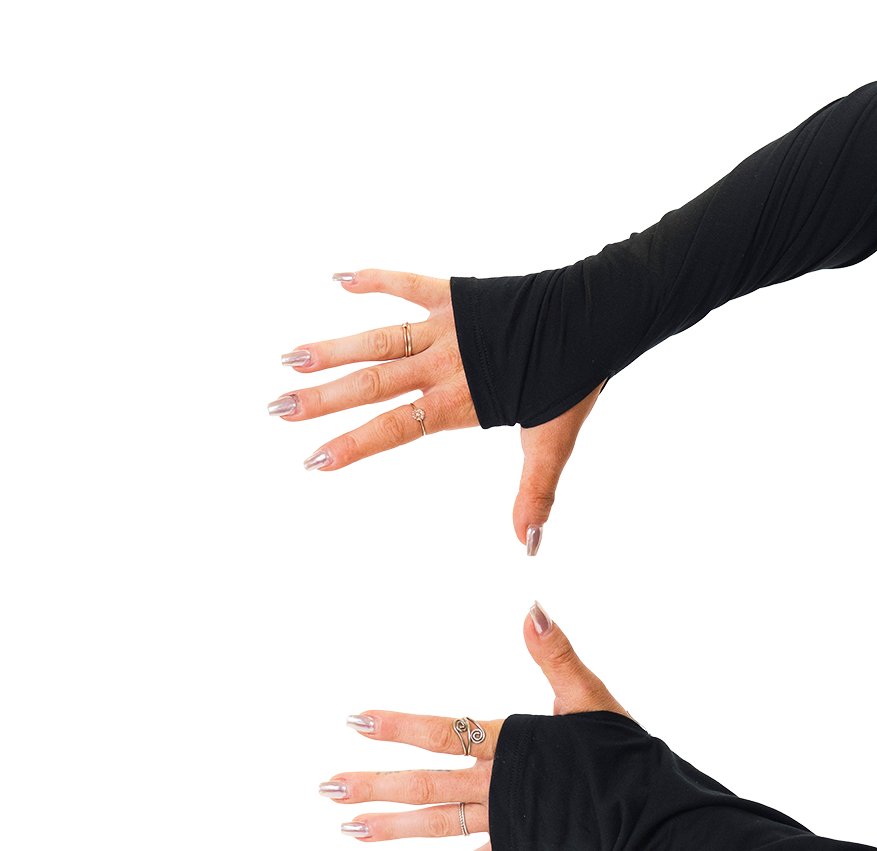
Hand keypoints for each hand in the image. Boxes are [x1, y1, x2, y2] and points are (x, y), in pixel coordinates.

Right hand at [271, 269, 604, 553]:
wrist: (598, 316)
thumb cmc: (573, 379)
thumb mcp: (552, 441)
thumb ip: (534, 493)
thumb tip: (529, 547)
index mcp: (461, 402)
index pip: (395, 428)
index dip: (353, 444)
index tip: (314, 458)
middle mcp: (444, 364)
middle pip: (372, 383)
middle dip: (322, 399)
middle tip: (278, 407)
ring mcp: (447, 327)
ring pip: (378, 338)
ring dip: (333, 348)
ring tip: (290, 357)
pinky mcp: (456, 294)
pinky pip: (408, 283)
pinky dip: (376, 279)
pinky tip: (339, 278)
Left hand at [318, 602, 631, 850]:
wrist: (648, 809)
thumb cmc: (619, 748)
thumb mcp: (587, 694)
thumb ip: (555, 654)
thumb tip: (532, 609)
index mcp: (510, 742)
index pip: (442, 731)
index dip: (397, 727)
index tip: (355, 721)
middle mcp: (498, 782)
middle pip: (425, 784)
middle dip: (375, 785)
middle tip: (327, 786)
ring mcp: (506, 818)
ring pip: (438, 825)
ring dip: (392, 828)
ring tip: (348, 828)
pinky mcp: (519, 846)